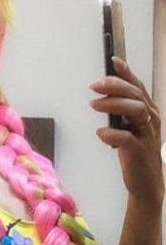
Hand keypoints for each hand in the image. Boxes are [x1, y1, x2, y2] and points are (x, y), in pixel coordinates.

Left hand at [89, 57, 164, 205]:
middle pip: (136, 95)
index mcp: (148, 112)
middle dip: (115, 86)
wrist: (146, 183)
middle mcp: (150, 120)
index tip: (113, 60)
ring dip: (113, 104)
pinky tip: (101, 132)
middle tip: (94, 85)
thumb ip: (121, 111)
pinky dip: (112, 133)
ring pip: (136, 111)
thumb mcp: (129, 128)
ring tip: (94, 104)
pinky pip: (128, 138)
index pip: (138, 87)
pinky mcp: (140, 152)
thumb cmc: (136, 153)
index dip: (126, 73)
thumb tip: (103, 93)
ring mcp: (147, 136)